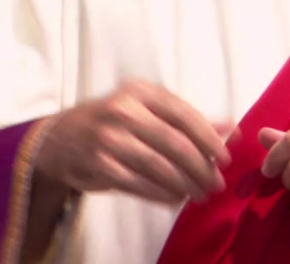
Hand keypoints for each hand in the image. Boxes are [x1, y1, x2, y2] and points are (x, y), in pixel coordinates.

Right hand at [34, 79, 235, 204]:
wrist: (57, 139)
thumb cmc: (109, 122)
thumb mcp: (145, 110)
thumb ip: (186, 120)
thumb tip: (232, 128)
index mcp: (140, 91)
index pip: (183, 113)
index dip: (208, 137)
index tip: (225, 157)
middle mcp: (123, 110)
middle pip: (174, 142)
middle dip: (200, 166)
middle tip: (217, 183)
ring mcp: (108, 137)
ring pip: (158, 165)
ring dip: (184, 184)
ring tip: (200, 195)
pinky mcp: (98, 163)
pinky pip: (138, 183)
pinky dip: (160, 193)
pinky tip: (174, 199)